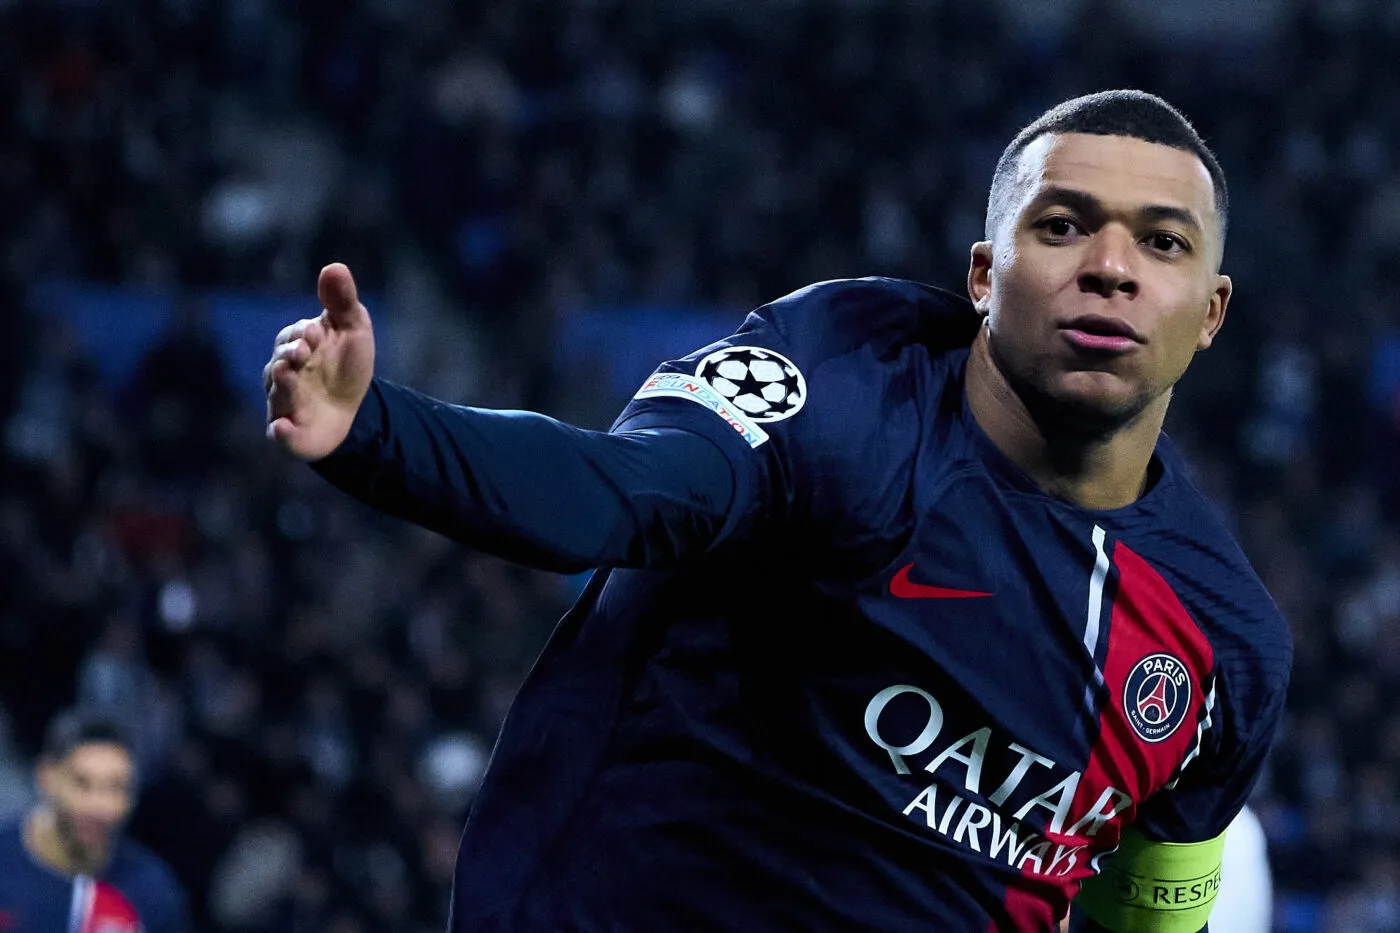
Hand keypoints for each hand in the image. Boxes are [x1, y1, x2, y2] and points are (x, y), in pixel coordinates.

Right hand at [264, 263, 375, 459]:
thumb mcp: (353, 329)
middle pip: (278, 364)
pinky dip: (281, 434)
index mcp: (296, 346)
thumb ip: (342, 301)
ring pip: (278, 395)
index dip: (302, 333)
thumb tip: (334, 266)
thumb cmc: (347, 365)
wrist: (356, 410)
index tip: (316, 332)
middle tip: (302, 351)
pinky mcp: (291, 435)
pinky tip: (282, 429)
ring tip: (288, 374)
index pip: (291, 335)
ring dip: (283, 386)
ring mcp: (285, 404)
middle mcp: (283, 374)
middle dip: (288, 355)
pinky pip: (280, 435)